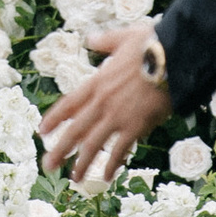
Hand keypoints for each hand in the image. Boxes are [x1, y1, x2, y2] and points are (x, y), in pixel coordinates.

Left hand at [43, 21, 170, 185]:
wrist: (174, 57)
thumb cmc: (152, 44)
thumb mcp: (123, 37)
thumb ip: (105, 41)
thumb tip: (91, 37)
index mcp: (97, 82)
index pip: (69, 104)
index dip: (54, 119)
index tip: (42, 131)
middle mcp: (102, 102)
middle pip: (75, 130)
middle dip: (60, 149)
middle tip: (48, 165)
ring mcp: (117, 116)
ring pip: (93, 145)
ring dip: (82, 163)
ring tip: (74, 179)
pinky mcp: (135, 126)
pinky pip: (119, 150)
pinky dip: (112, 164)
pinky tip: (107, 177)